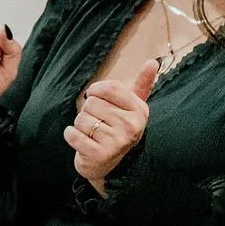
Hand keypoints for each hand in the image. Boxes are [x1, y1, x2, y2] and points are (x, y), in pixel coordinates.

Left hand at [64, 60, 158, 193]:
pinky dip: (71, 135)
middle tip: (99, 123)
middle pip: (91, 103)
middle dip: (88, 112)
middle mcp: (132, 126)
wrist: (111, 164)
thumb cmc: (118, 128)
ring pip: (81, 119)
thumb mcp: (132, 106)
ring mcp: (117, 142)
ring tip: (92, 134)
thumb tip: (153, 61)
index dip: (95, 91)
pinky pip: (72, 135)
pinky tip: (81, 141)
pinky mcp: (99, 155)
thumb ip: (142, 84)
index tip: (98, 99)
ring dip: (80, 125)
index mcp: (140, 110)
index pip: (108, 87)